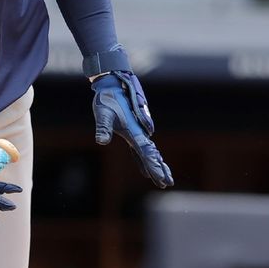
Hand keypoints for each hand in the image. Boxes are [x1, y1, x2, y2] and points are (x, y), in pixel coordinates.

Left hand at [91, 73, 173, 188]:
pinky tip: (145, 171)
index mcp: (134, 130)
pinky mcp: (132, 130)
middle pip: (151, 154)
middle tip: (167, 183)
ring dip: (156, 165)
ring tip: (163, 180)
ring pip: (149, 152)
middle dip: (159, 169)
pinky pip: (141, 149)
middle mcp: (139, 131)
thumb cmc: (107, 98)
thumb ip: (103, 128)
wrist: (114, 84)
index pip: (146, 152)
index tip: (161, 178)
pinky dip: (145, 160)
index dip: (153, 166)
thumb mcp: (102, 113)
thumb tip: (101, 142)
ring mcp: (137, 131)